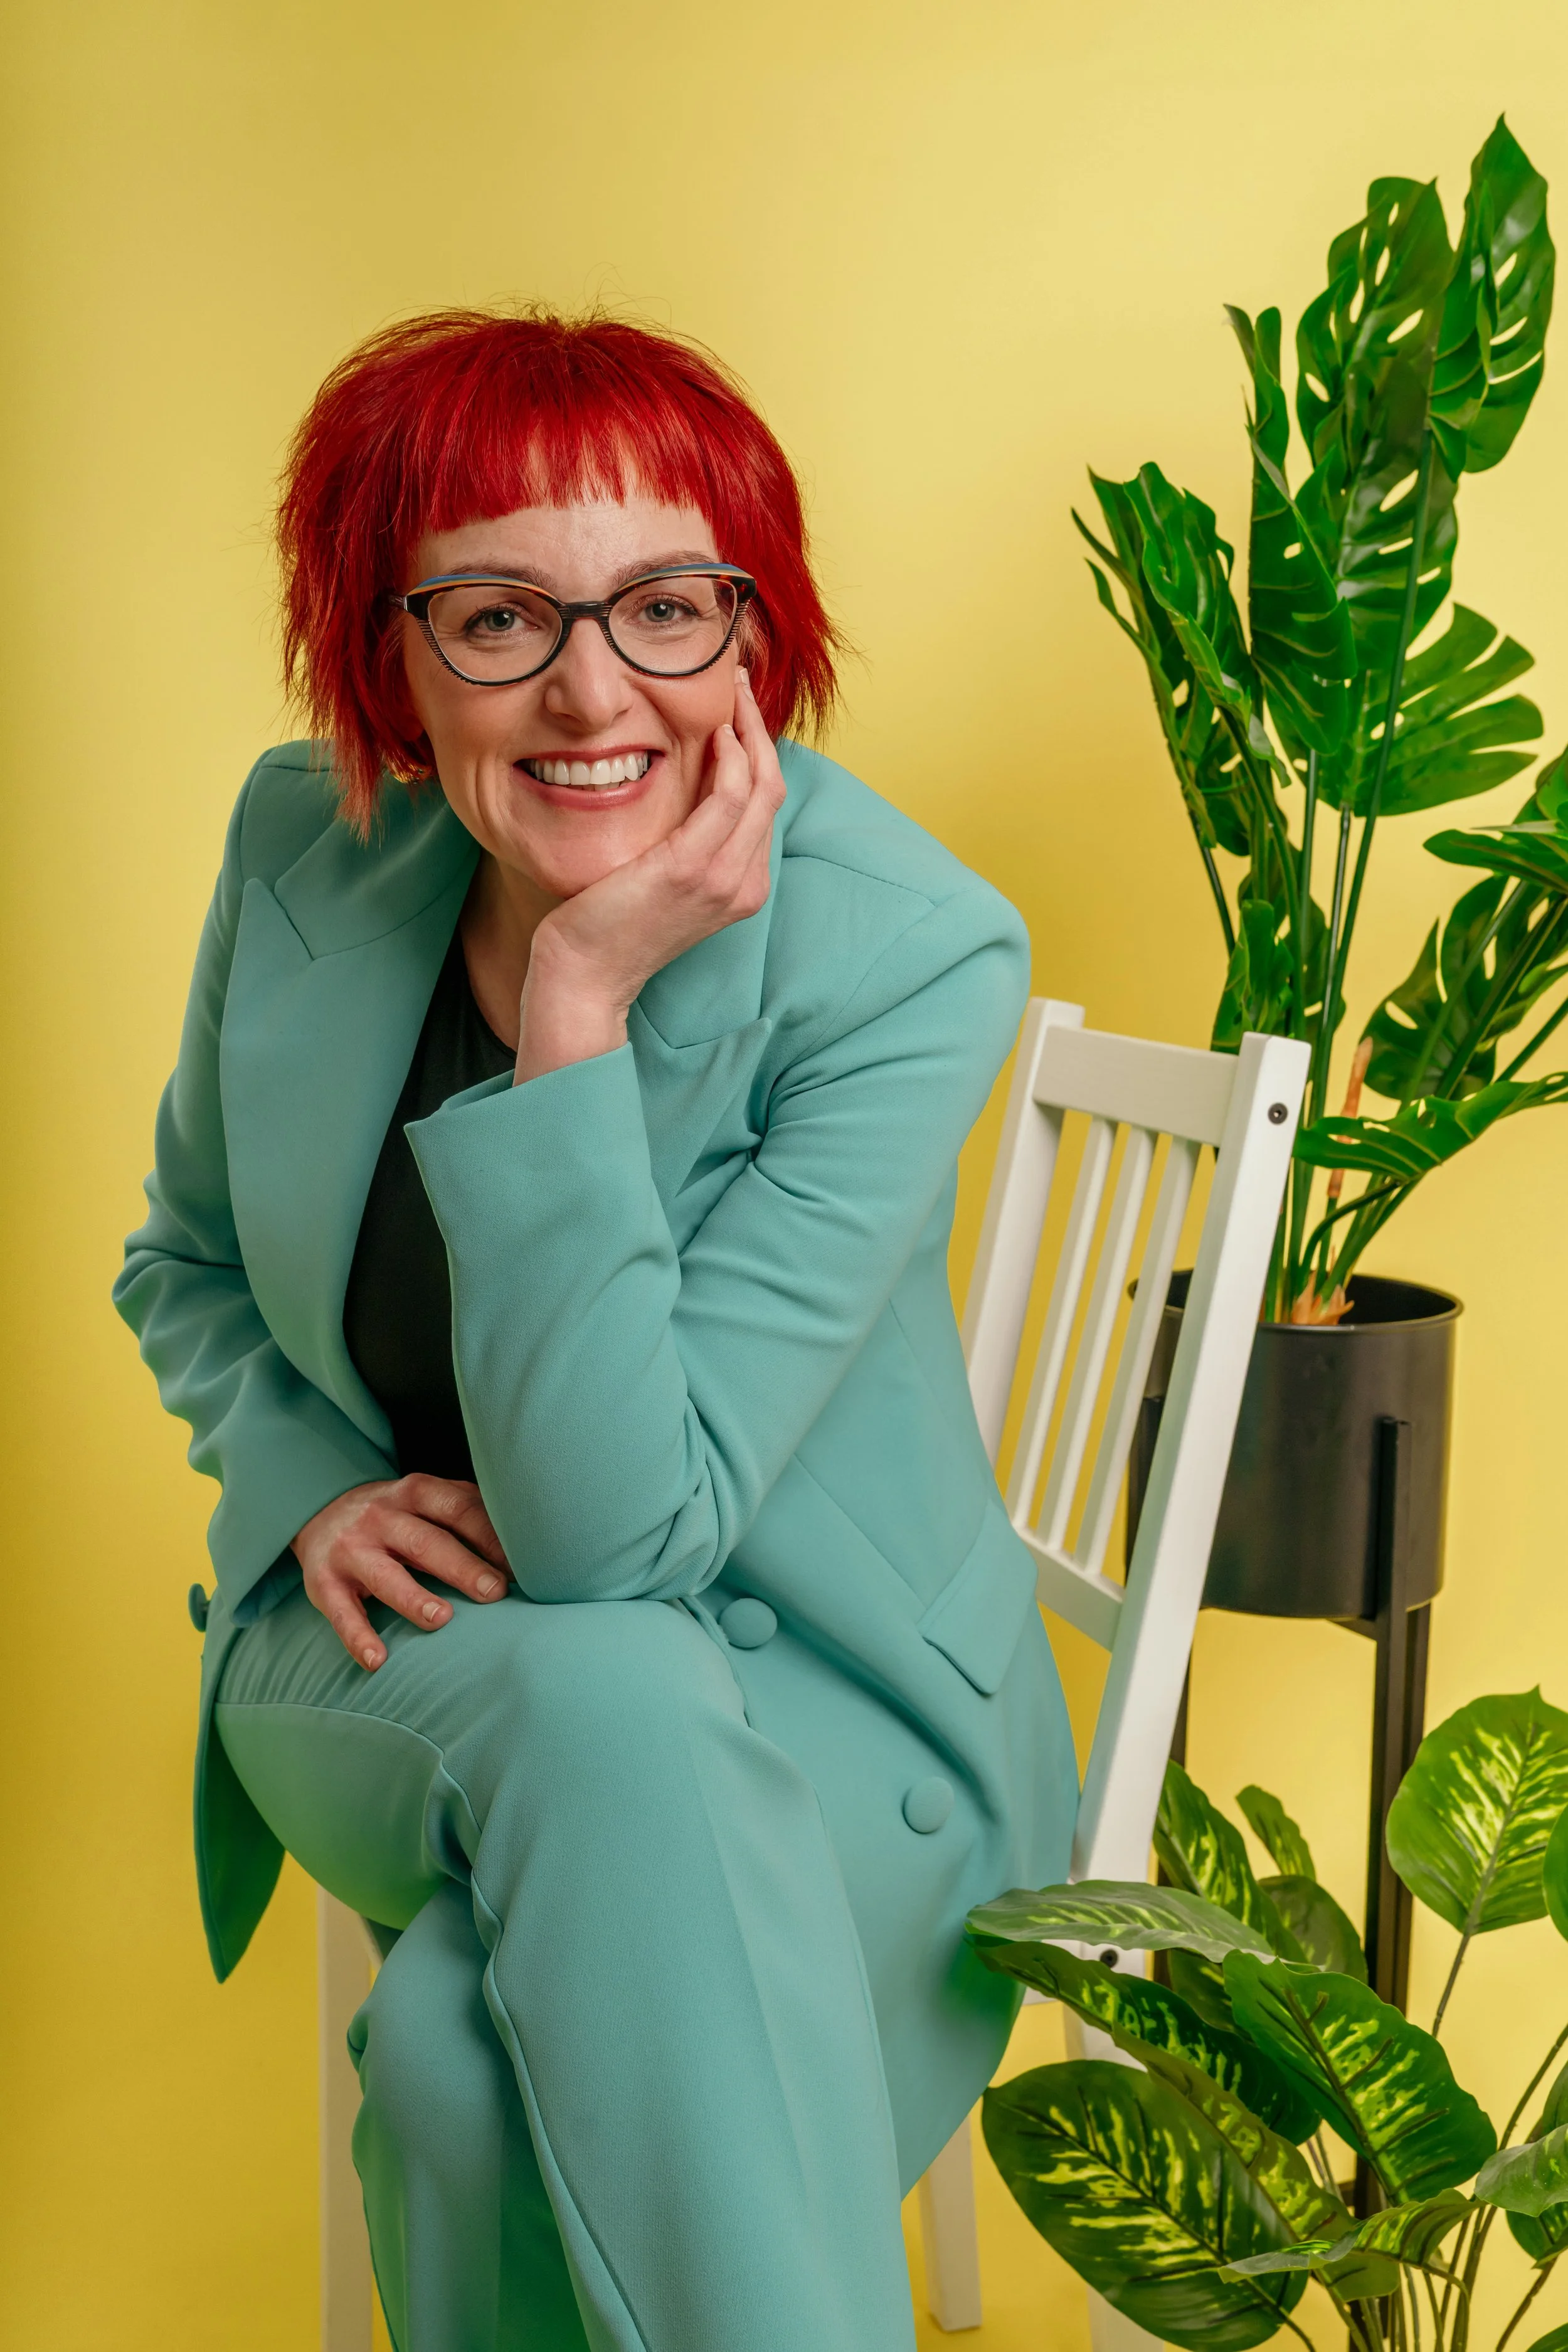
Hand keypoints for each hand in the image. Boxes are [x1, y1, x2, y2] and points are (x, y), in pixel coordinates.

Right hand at [292, 1475, 510, 1669]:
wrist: (318, 1507)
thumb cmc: (396, 1513)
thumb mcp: (427, 1499)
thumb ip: (467, 1511)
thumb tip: (527, 1541)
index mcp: (415, 1492)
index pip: (458, 1509)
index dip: (490, 1536)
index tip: (521, 1565)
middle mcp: (382, 1517)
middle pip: (426, 1542)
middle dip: (462, 1566)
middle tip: (494, 1592)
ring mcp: (351, 1549)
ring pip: (384, 1575)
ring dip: (412, 1598)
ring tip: (441, 1619)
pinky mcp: (324, 1582)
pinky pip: (341, 1613)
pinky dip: (358, 1637)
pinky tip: (377, 1660)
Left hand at [515, 667, 785, 1080]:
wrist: (584, 975)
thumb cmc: (607, 926)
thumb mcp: (659, 881)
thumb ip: (685, 843)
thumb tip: (683, 791)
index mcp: (741, 886)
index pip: (763, 804)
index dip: (758, 750)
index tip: (736, 709)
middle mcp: (744, 884)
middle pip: (772, 786)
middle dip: (759, 727)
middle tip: (737, 682)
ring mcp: (724, 879)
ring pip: (759, 783)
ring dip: (747, 727)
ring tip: (729, 689)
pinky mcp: (693, 869)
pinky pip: (728, 795)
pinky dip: (728, 755)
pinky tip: (711, 727)